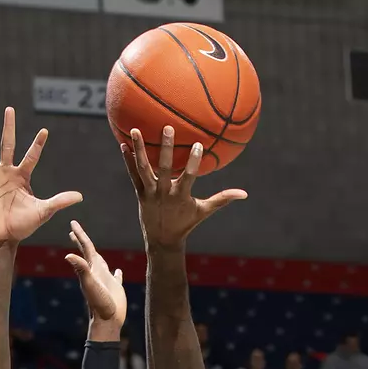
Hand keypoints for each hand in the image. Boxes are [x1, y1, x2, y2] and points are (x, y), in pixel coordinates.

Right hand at [0, 107, 82, 248]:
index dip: (37, 144)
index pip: (31, 156)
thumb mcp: (43, 211)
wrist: (4, 237)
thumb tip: (80, 197)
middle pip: (8, 145)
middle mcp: (6, 172)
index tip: (44, 130)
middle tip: (10, 109)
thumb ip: (59, 201)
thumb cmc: (23, 225)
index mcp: (22, 176)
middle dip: (9, 127)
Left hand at [66, 221, 124, 338]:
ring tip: (93, 248)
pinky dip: (116, 273)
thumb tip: (68, 255)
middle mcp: (97, 272)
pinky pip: (116, 277)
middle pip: (89, 252)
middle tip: (74, 230)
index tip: (72, 222)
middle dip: (82, 240)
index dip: (80, 234)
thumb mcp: (90, 284)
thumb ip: (81, 269)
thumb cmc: (99, 303)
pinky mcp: (115, 288)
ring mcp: (106, 280)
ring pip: (101, 262)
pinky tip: (117, 271)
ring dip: (96, 254)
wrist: (107, 320)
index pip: (85, 247)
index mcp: (91, 269)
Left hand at [122, 126, 245, 250]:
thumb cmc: (186, 223)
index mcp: (181, 195)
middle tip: (167, 127)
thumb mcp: (204, 211)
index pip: (188, 176)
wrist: (162, 241)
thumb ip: (222, 199)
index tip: (198, 144)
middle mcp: (164, 192)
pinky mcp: (140, 193)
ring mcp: (150, 192)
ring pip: (143, 168)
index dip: (193, 160)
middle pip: (164, 167)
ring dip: (139, 149)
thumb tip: (244, 193)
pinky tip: (122, 144)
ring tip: (134, 129)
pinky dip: (127, 160)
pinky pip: (133, 174)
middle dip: (165, 148)